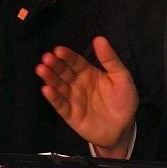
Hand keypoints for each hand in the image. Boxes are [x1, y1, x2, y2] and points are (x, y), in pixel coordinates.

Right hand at [37, 37, 137, 156]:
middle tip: (47, 57)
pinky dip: (53, 98)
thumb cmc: (124, 101)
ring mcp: (73, 99)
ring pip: (59, 86)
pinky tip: (47, 89)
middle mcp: (78, 84)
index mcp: (89, 73)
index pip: (75, 61)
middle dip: (55, 65)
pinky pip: (60, 105)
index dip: (67, 56)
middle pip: (64, 72)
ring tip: (41, 69)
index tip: (59, 50)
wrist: (124, 128)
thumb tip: (100, 39)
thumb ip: (110, 59)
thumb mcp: (122, 77)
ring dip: (50, 78)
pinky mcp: (71, 115)